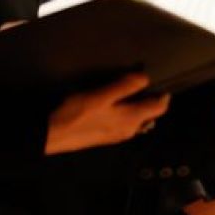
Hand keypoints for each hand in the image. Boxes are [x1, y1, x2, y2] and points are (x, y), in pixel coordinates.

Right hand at [45, 73, 169, 154]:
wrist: (51, 135)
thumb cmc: (77, 114)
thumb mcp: (102, 95)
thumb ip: (125, 86)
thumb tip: (146, 78)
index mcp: (132, 119)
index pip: (159, 108)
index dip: (164, 94)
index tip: (163, 82)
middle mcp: (129, 130)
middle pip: (149, 114)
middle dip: (151, 99)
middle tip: (146, 83)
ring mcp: (116, 135)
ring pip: (136, 119)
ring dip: (138, 105)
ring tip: (132, 90)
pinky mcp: (105, 135)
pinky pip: (124, 122)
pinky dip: (126, 112)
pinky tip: (115, 103)